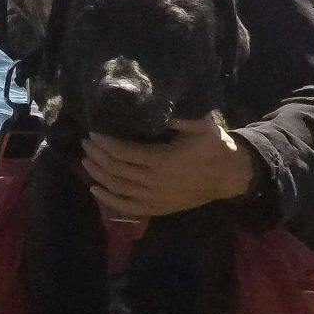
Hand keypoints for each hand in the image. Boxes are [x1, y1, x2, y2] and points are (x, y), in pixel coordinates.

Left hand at [80, 117, 256, 219]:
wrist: (229, 176)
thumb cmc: (214, 146)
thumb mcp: (202, 125)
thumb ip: (179, 116)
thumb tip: (155, 104)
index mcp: (163, 160)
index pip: (124, 152)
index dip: (105, 143)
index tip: (93, 133)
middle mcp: (155, 181)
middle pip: (116, 169)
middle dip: (97, 155)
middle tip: (85, 142)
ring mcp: (155, 198)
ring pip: (117, 187)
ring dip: (97, 174)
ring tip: (85, 160)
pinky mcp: (157, 208)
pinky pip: (127, 207)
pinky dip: (108, 199)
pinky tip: (94, 189)